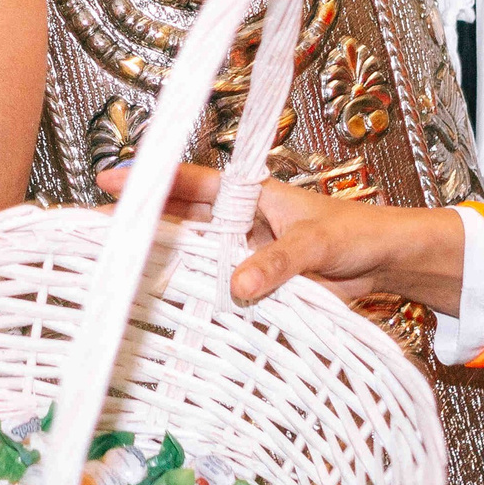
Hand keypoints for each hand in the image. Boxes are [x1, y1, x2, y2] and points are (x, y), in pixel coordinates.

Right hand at [96, 162, 466, 312]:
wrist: (386, 262)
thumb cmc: (357, 233)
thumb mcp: (315, 242)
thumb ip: (278, 262)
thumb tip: (238, 285)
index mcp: (249, 195)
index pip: (190, 182)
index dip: (150, 181)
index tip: (110, 180)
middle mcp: (239, 221)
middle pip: (179, 218)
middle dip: (140, 223)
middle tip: (97, 234)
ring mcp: (243, 252)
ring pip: (192, 253)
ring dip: (161, 260)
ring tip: (117, 271)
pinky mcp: (254, 282)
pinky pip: (214, 285)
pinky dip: (192, 293)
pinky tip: (164, 304)